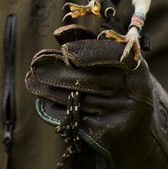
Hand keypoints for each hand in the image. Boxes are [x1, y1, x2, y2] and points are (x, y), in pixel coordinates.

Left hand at [26, 25, 154, 168]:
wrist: (136, 131)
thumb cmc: (119, 85)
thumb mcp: (113, 63)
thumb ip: (88, 45)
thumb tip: (60, 33)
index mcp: (136, 69)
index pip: (110, 56)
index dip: (85, 51)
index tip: (64, 50)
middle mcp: (133, 93)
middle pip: (89, 79)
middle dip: (58, 72)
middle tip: (35, 65)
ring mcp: (120, 116)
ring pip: (78, 99)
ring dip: (50, 90)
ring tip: (31, 80)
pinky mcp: (107, 135)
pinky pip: (75, 118)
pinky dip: (57, 109)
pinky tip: (44, 101)